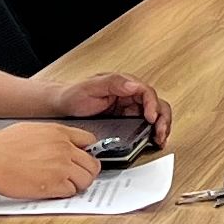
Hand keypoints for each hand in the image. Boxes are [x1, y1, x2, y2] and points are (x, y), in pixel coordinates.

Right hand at [0, 120, 102, 203]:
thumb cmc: (0, 146)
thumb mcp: (30, 130)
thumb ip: (49, 136)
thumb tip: (57, 142)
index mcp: (58, 132)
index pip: (89, 141)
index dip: (87, 152)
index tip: (84, 159)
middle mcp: (64, 148)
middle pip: (92, 163)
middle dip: (87, 171)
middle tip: (79, 176)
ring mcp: (61, 166)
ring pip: (86, 179)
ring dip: (78, 184)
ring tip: (66, 185)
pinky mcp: (54, 184)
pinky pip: (71, 192)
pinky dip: (65, 193)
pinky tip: (53, 190)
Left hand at [56, 71, 172, 144]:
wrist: (61, 107)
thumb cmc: (73, 95)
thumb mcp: (90, 87)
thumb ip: (113, 83)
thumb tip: (134, 85)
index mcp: (123, 84)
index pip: (146, 92)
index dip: (152, 105)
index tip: (151, 117)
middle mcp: (130, 95)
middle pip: (156, 103)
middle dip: (162, 118)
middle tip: (160, 131)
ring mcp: (130, 107)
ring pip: (155, 114)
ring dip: (162, 126)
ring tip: (160, 138)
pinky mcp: (128, 119)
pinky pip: (147, 124)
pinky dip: (154, 132)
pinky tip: (154, 140)